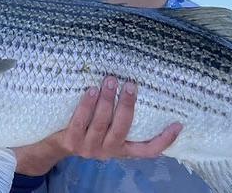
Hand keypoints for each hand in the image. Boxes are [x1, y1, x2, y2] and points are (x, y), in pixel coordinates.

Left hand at [13, 76, 182, 175]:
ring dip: (107, 101)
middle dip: (127, 106)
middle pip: (122, 130)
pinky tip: (90, 91)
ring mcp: (88, 148)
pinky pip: (79, 122)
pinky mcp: (71, 142)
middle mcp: (108, 151)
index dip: (164, 140)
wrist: (54, 142)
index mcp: (121, 148)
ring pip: (101, 124)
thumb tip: (136, 82)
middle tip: (131, 85)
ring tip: (110, 81)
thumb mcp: (106, 125)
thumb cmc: (87, 126)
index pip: (147, 150)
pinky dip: (86, 105)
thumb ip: (120, 114)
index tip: (177, 123)